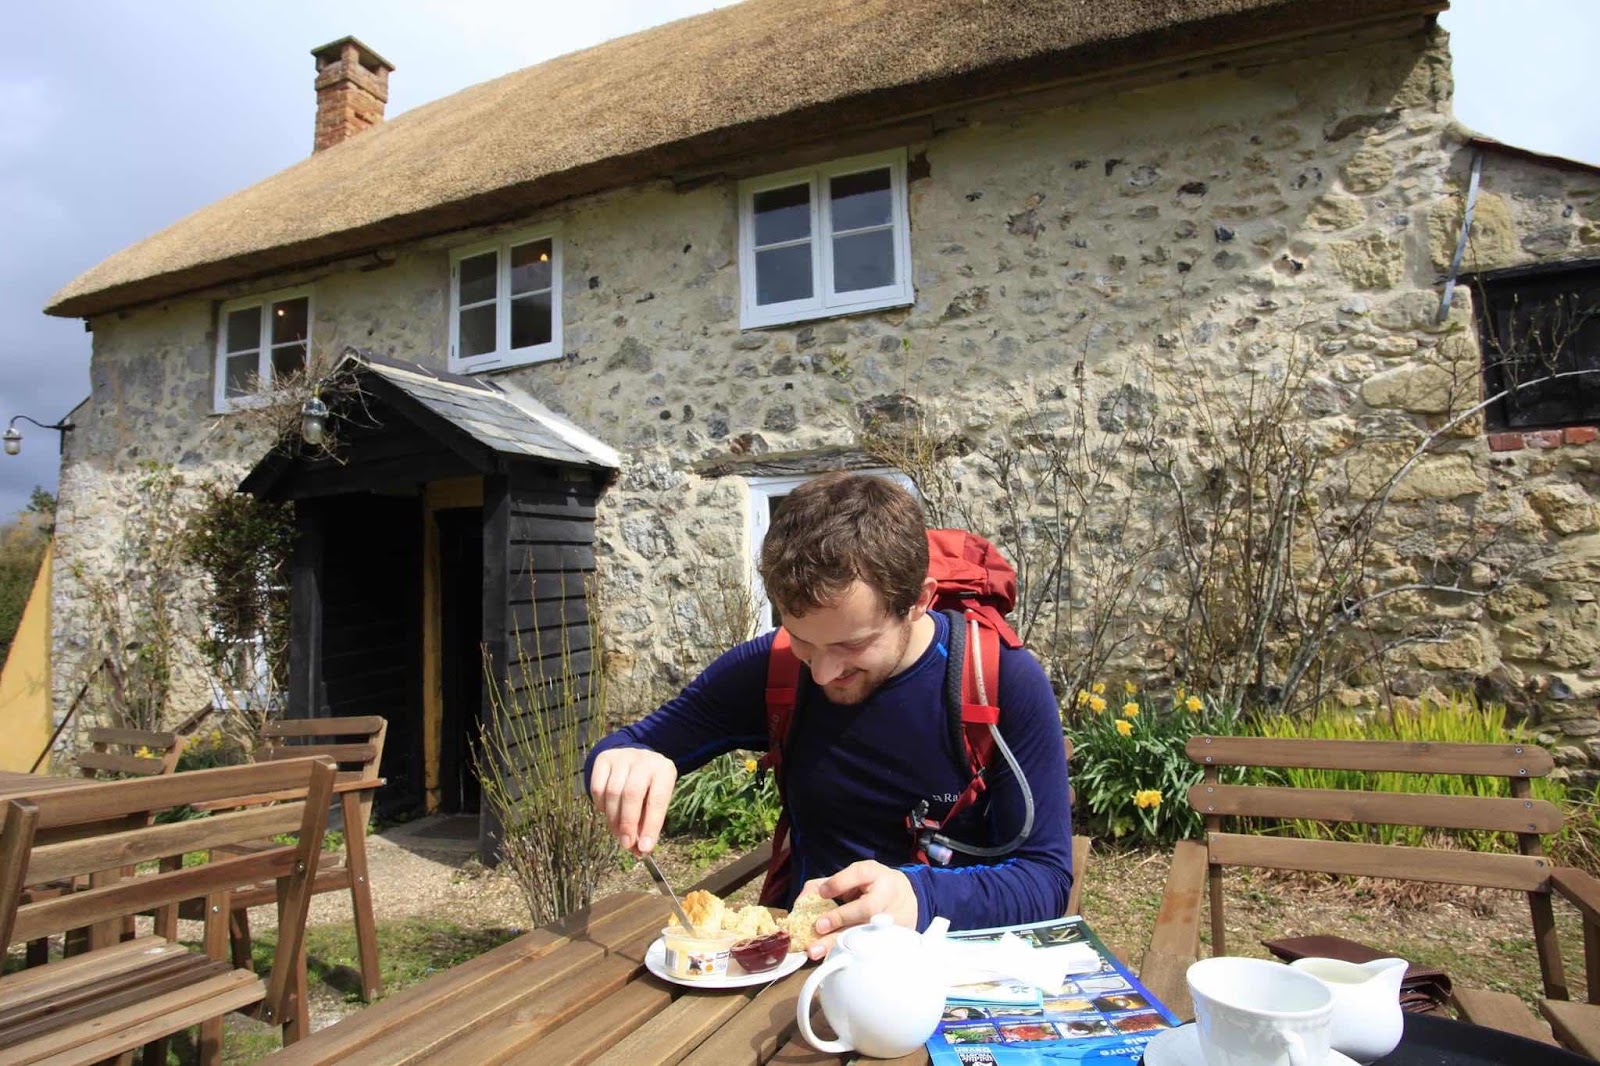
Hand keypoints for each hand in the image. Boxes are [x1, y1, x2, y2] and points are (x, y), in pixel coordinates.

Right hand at [588, 748, 676, 853]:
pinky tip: (608, 811)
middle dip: (628, 823)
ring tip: (618, 832)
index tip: (644, 848)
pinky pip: (597, 788)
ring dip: (613, 819)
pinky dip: (601, 806)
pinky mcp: (604, 759)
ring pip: (612, 792)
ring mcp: (622, 757)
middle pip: (632, 794)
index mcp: (664, 770)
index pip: (658, 799)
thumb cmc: (649, 787)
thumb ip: (648, 823)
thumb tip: (639, 850)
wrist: (635, 759)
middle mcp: (644, 760)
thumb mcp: (655, 801)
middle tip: (626, 844)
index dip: (651, 825)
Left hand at [799, 860, 918, 959]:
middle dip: (841, 918)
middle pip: (867, 908)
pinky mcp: (895, 938)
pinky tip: (834, 960)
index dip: (839, 883)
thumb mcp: (852, 878)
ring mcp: (895, 918)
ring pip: (868, 933)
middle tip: (818, 927)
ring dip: (840, 944)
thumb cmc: (870, 887)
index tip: (823, 893)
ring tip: (817, 951)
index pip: (859, 874)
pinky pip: (872, 948)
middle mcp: (887, 894)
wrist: (904, 898)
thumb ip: (825, 886)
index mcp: (875, 874)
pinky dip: (851, 955)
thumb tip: (801, 903)